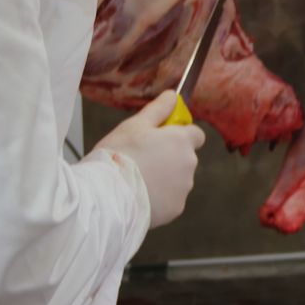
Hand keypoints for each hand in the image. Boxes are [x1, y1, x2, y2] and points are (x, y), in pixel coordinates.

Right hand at [93, 91, 205, 227]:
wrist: (108, 196)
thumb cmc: (119, 156)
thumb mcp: (135, 125)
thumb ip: (158, 110)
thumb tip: (172, 96)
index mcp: (181, 141)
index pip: (196, 134)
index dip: (180, 134)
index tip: (163, 137)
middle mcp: (189, 163)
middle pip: (185, 157)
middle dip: (169, 157)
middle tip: (141, 159)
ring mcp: (184, 188)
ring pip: (178, 179)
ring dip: (164, 178)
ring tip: (136, 179)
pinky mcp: (176, 208)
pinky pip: (170, 199)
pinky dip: (159, 197)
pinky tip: (138, 195)